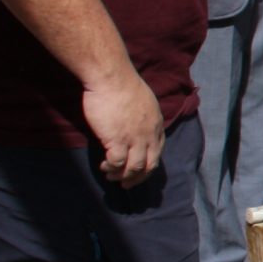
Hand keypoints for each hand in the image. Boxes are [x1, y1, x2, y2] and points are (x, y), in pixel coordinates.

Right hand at [83, 66, 164, 186]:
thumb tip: (136, 124)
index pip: (158, 151)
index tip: (139, 170)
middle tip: (127, 184)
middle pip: (149, 164)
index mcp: (157, 125)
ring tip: (112, 176)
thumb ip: (143, 116)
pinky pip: (117, 163)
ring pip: (134, 167)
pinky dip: (112, 168)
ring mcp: (134, 138)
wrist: (112, 77)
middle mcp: (149, 134)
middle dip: (139, 178)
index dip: (148, 164)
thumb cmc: (122, 85)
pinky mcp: (117, 140)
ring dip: (123, 176)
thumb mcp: (144, 102)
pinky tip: (104, 167)